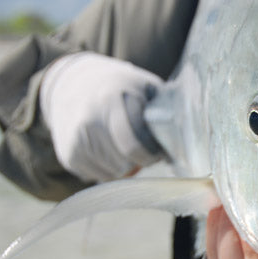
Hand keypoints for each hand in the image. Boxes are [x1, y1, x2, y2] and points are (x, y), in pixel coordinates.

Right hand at [39, 52, 164, 181]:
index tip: (160, 151)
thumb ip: (165, 109)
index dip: (152, 154)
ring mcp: (76, 139)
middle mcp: (90, 121)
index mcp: (112, 100)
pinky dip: (110, 168)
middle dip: (141, 160)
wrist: (72, 82)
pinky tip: (108, 148)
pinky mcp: (69, 155)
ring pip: (114, 173)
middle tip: (144, 148)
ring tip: (124, 144)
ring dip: (126, 165)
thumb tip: (188, 137)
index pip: (134, 146)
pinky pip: (99, 176)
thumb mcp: (145, 86)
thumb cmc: (121, 86)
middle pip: (125, 163)